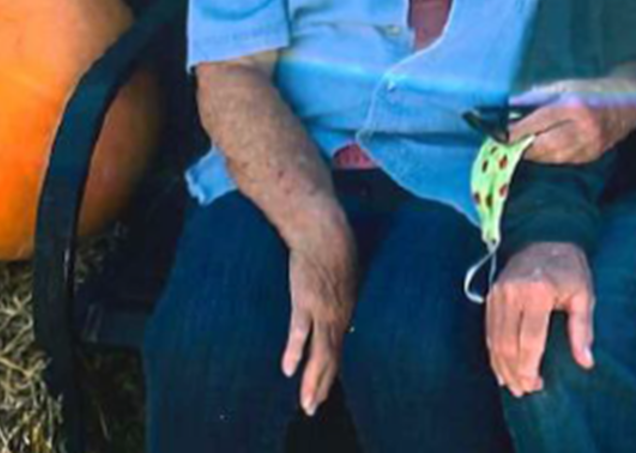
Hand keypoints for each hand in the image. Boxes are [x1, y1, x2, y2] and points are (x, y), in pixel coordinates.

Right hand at [280, 205, 357, 415]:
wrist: (323, 227)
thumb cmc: (334, 246)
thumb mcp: (345, 274)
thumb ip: (340, 293)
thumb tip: (337, 300)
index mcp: (346, 309)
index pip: (338, 348)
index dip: (331, 371)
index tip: (324, 391)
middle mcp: (338, 314)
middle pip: (331, 357)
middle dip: (321, 385)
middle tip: (312, 408)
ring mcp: (321, 308)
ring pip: (319, 352)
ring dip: (312, 380)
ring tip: (307, 403)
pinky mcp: (304, 299)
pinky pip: (299, 330)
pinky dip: (295, 351)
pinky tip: (289, 370)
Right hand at [486, 242, 593, 395]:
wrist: (546, 235)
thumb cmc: (570, 268)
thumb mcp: (584, 294)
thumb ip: (582, 329)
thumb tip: (586, 362)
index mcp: (538, 291)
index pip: (529, 340)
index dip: (530, 368)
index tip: (537, 385)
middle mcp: (513, 292)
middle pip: (508, 344)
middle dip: (515, 372)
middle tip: (524, 390)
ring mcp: (499, 292)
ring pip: (494, 340)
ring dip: (502, 366)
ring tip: (514, 385)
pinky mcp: (491, 294)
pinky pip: (489, 330)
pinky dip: (493, 352)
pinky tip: (502, 367)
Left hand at [509, 78, 635, 164]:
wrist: (627, 103)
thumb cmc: (591, 90)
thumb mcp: (564, 86)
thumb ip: (537, 97)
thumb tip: (511, 108)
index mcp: (575, 106)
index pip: (539, 122)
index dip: (518, 130)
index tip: (502, 133)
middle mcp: (584, 127)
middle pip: (544, 145)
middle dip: (523, 147)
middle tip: (508, 145)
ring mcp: (591, 144)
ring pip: (553, 157)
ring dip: (534, 155)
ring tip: (521, 149)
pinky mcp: (593, 154)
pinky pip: (565, 161)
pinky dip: (550, 157)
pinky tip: (541, 152)